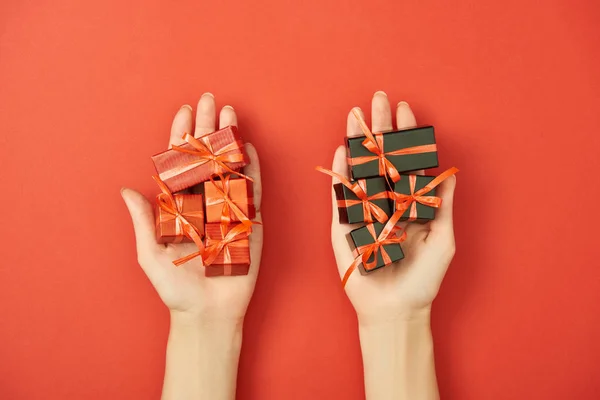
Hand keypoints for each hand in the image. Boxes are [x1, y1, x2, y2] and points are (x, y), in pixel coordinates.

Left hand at [121, 92, 262, 323]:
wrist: (208, 313)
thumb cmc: (175, 289)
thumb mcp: (151, 255)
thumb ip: (143, 222)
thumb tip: (125, 190)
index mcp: (180, 205)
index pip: (180, 163)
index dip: (182, 137)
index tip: (184, 112)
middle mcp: (204, 202)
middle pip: (206, 158)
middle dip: (208, 128)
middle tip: (211, 99)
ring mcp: (228, 209)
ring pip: (229, 168)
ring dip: (230, 141)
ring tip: (231, 114)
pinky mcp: (250, 222)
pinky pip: (252, 191)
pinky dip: (252, 169)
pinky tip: (249, 148)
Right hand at [330, 91, 456, 323]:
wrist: (394, 307)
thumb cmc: (423, 279)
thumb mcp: (443, 240)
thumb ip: (442, 205)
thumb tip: (449, 172)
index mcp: (410, 203)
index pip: (406, 161)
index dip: (406, 136)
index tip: (405, 110)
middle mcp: (386, 202)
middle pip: (381, 158)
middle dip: (380, 128)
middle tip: (378, 99)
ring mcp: (363, 211)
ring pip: (360, 169)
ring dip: (357, 141)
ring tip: (354, 115)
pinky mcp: (343, 225)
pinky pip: (341, 196)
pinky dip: (340, 173)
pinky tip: (341, 150)